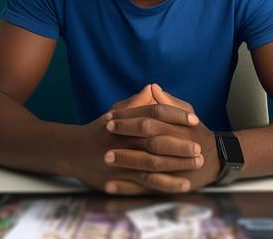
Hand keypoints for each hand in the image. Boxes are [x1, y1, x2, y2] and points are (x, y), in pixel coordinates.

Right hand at [68, 85, 200, 193]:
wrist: (73, 151)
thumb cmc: (100, 130)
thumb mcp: (115, 111)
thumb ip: (136, 102)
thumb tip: (153, 88)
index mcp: (125, 119)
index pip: (155, 113)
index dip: (176, 115)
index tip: (195, 119)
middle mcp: (123, 138)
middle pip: (157, 139)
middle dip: (180, 143)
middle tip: (199, 146)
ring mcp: (121, 160)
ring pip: (154, 163)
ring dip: (178, 163)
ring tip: (196, 163)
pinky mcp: (120, 179)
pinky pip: (146, 183)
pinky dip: (166, 184)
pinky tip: (183, 185)